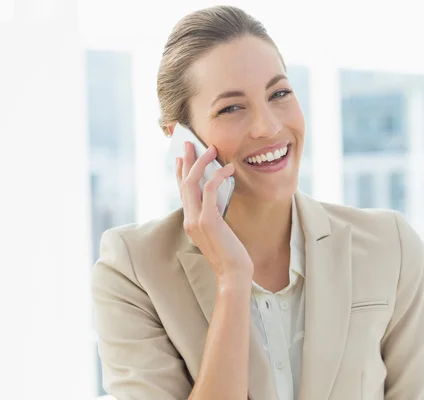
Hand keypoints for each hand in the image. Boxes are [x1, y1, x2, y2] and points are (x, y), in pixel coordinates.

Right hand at [176, 141, 252, 285]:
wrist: (233, 274)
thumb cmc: (231, 254)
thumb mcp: (220, 231)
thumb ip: (215, 215)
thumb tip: (220, 195)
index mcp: (190, 222)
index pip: (182, 192)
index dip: (180, 173)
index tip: (181, 158)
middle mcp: (189, 219)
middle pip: (184, 183)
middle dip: (187, 161)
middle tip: (190, 143)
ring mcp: (197, 220)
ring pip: (193, 183)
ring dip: (201, 163)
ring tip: (211, 149)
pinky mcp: (208, 220)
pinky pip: (210, 190)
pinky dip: (218, 175)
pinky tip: (229, 168)